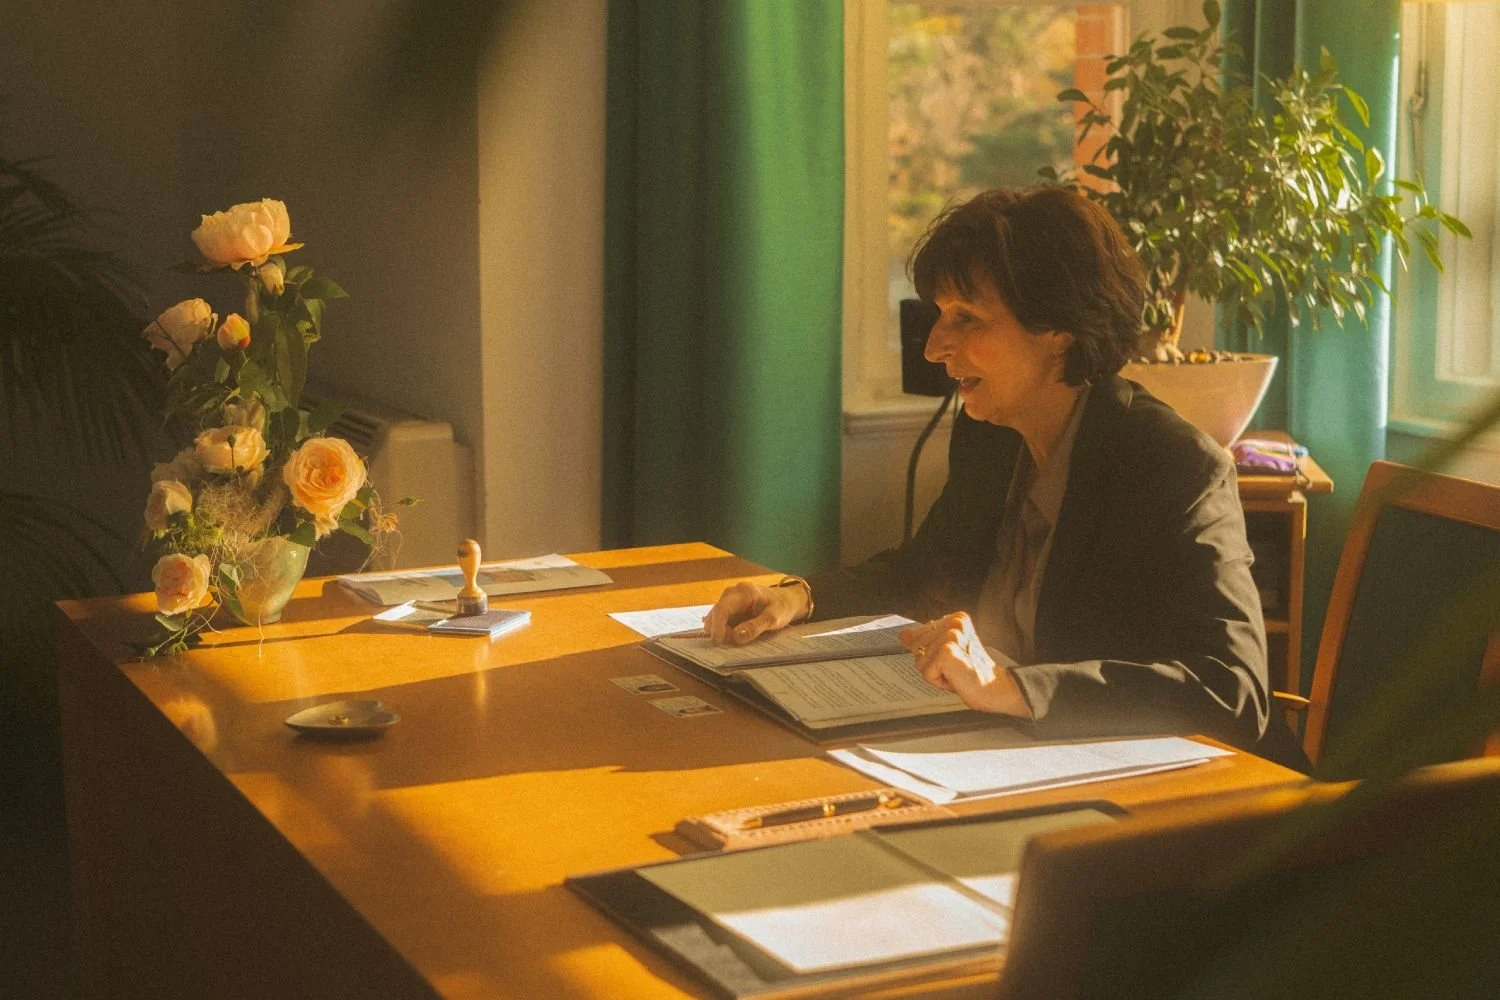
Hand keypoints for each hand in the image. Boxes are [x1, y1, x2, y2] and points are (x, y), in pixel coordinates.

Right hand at [703, 580, 809, 645]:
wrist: (784, 600)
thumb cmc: (781, 607)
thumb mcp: (774, 618)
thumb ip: (756, 626)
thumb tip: (736, 636)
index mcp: (744, 591)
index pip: (722, 608)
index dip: (717, 626)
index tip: (718, 643)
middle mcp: (732, 593)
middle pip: (716, 614)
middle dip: (720, 632)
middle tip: (735, 643)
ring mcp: (728, 600)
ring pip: (715, 619)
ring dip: (722, 632)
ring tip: (740, 638)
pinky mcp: (727, 608)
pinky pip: (719, 622)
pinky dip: (724, 632)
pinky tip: (736, 636)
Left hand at [900, 612, 1031, 717]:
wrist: (995, 689)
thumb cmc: (970, 672)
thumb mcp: (944, 652)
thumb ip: (924, 641)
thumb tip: (902, 634)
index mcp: (955, 618)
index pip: (919, 636)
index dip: (931, 654)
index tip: (954, 659)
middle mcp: (954, 622)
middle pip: (916, 648)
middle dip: (931, 664)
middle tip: (955, 668)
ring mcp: (951, 636)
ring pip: (919, 662)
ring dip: (935, 674)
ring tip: (956, 673)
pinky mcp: (947, 652)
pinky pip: (926, 673)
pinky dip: (938, 682)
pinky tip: (956, 679)